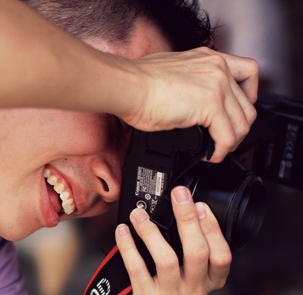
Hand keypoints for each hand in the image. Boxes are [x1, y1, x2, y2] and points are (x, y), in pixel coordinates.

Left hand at [115, 186, 230, 294]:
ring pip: (166, 260)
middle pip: (196, 253)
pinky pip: (137, 268)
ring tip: (140, 215)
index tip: (200, 205)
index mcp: (212, 281)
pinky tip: (123, 231)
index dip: (212, 229)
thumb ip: (193, 242)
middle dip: (187, 220)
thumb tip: (186, 206)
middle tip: (178, 197)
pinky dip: (129, 246)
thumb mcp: (190, 265)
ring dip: (152, 232)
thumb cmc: (170, 278)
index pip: (221, 255)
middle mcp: (195, 291)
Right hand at [121, 48, 259, 162]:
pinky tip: (209, 156)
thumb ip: (185, 84)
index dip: (248, 97)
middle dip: (238, 128)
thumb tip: (183, 103)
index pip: (247, 73)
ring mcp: (217, 85)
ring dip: (232, 143)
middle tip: (223, 140)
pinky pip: (227, 136)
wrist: (127, 87)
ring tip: (216, 151)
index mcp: (208, 58)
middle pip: (248, 104)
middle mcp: (218, 67)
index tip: (235, 113)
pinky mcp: (210, 104)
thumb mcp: (169, 75)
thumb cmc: (135, 84)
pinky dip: (220, 151)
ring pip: (243, 122)